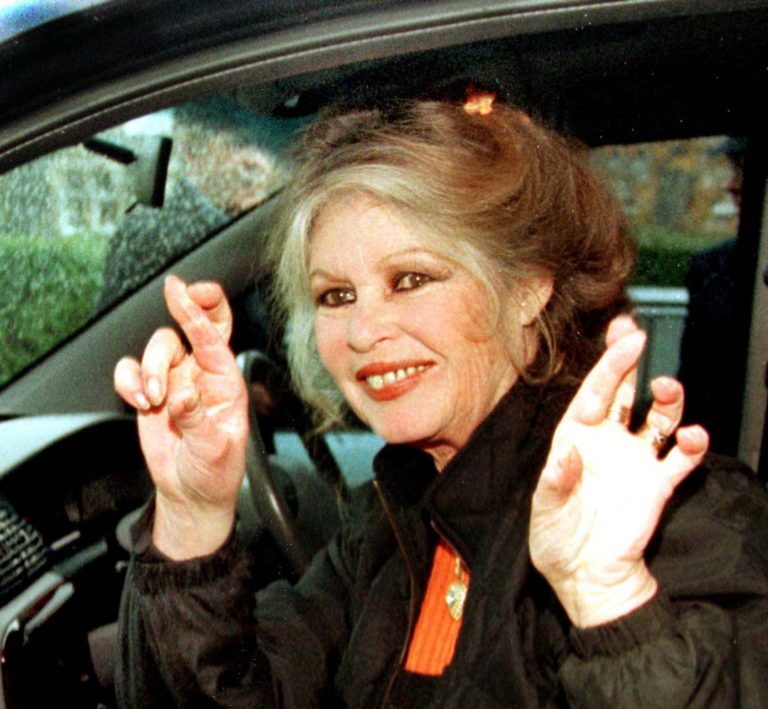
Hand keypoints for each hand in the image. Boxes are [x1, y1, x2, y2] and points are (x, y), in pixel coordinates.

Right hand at [114, 275, 248, 558]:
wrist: (191, 494)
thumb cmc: (214, 472)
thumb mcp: (213, 450)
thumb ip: (197, 421)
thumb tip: (182, 395)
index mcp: (226, 382)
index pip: (215, 337)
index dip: (200, 310)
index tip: (185, 291)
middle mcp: (201, 375)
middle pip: (189, 328)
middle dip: (183, 307)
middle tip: (173, 292)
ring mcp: (174, 381)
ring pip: (157, 348)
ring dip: (149, 367)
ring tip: (153, 399)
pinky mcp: (150, 394)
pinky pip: (131, 371)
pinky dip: (128, 381)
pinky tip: (140, 402)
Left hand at [529, 316, 708, 627]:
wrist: (585, 574)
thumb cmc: (555, 537)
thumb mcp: (545, 510)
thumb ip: (556, 481)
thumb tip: (568, 454)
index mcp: (575, 437)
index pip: (594, 393)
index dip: (609, 366)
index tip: (626, 340)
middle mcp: (607, 441)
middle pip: (625, 393)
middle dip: (632, 363)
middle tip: (640, 335)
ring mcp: (634, 460)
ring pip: (658, 418)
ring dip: (667, 400)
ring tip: (668, 388)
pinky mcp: (657, 484)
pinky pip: (681, 458)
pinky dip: (692, 445)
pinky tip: (693, 436)